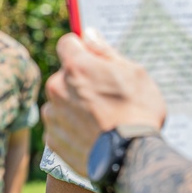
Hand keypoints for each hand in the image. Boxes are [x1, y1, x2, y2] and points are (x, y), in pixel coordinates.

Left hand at [43, 29, 165, 176]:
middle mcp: (57, 88)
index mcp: (77, 67)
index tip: (95, 61)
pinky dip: (73, 128)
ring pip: (61, 101)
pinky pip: (60, 126)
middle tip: (107, 96)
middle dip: (81, 81)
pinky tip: (94, 135)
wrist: (131, 159)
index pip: (67, 43)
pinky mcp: (52, 140)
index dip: (82, 50)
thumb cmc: (138, 112)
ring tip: (102, 120)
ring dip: (75, 105)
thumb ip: (105, 52)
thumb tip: (88, 33)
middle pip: (64, 75)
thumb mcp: (134, 73)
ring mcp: (53, 115)